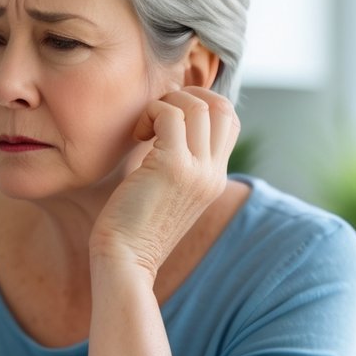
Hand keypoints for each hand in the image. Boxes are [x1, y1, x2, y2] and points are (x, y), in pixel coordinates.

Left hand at [89, 86, 239, 279]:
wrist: (125, 260)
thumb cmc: (134, 227)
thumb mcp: (168, 194)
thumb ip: (178, 166)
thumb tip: (165, 131)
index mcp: (215, 179)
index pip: (230, 122)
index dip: (202, 105)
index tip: (170, 116)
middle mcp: (213, 173)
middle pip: (222, 107)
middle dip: (188, 95)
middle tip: (157, 114)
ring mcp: (196, 170)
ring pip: (198, 105)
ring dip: (166, 103)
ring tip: (144, 127)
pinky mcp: (171, 166)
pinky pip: (169, 114)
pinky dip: (150, 112)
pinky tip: (136, 135)